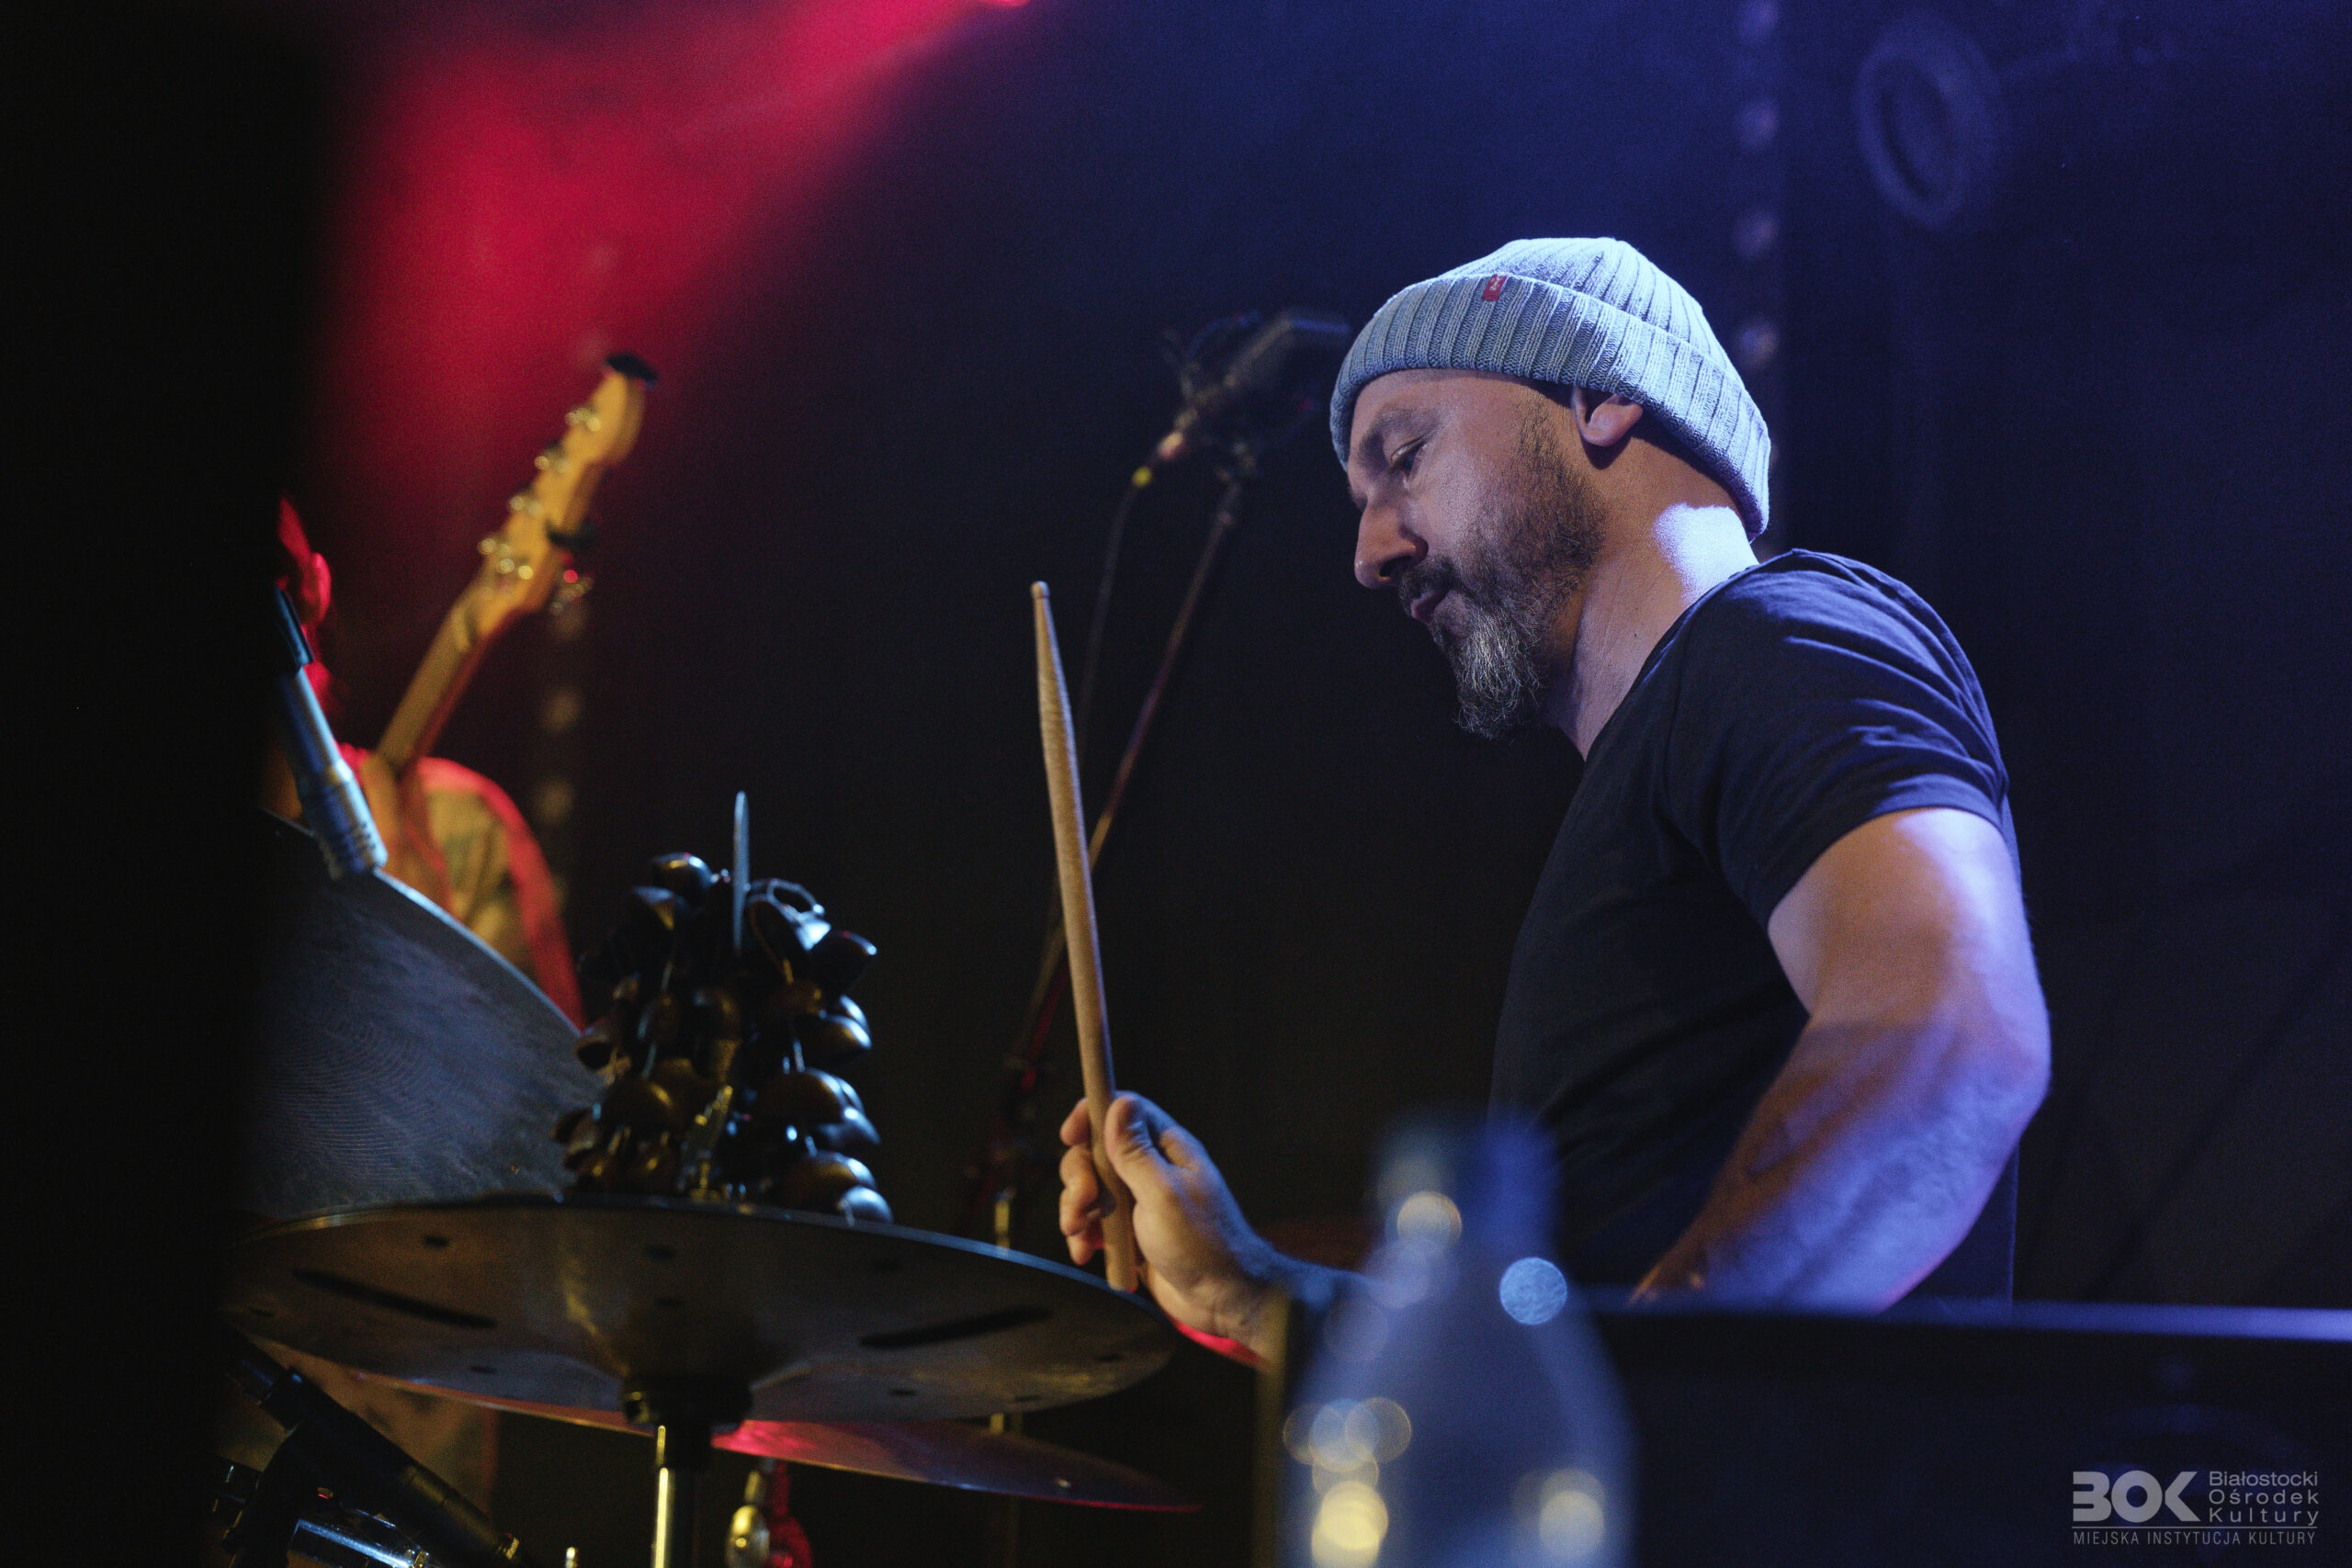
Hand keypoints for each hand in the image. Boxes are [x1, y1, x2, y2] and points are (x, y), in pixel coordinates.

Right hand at [1057, 1093, 1290, 1359]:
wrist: (1222, 1299)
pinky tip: (1084, 1252)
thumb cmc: (1203, 1244)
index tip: (1070, 1135)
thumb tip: (1118, 1103)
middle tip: (1082, 1202)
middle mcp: (1151, 1170)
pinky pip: (1094, 1223)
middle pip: (1096, 1152)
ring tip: (1079, 1234)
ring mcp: (1139, 1203)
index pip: (1124, 1113)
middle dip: (1079, 1175)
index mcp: (1167, 1149)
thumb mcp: (1163, 1194)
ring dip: (1075, 1209)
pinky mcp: (1129, 1233)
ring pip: (1090, 1189)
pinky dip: (1083, 1235)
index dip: (1093, 1116)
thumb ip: (1136, 1153)